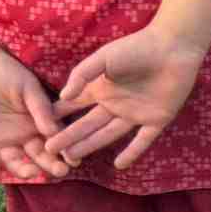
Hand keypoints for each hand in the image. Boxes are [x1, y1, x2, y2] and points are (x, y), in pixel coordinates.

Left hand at [0, 50, 69, 181]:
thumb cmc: (5, 71)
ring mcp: (0, 138)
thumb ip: (40, 108)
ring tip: (30, 173)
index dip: (65, 151)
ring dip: (22, 169)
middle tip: (60, 173)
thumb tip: (55, 131)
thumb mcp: (28, 87)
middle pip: (38, 154)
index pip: (54, 139)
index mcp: (37, 120)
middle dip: (49, 164)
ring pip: (13, 160)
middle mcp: (21, 133)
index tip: (75, 162)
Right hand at [46, 27, 207, 171]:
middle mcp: (115, 104)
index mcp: (101, 89)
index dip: (57, 118)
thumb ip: (82, 75)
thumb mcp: (103, 58)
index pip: (74, 107)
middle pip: (88, 125)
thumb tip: (63, 96)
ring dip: (90, 146)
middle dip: (68, 137)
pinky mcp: (157, 118)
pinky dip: (132, 152)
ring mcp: (136, 113)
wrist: (173, 46)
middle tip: (49, 150)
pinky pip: (142, 140)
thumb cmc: (137, 47)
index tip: (37, 130)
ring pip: (108, 134)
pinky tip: (119, 165)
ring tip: (71, 158)